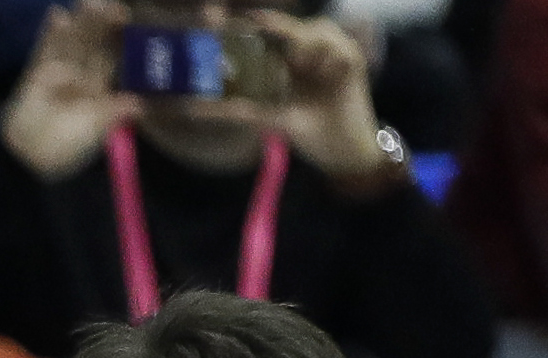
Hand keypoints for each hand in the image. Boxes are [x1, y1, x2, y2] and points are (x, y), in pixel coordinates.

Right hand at [0, 0, 137, 179]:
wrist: (27, 158)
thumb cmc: (65, 148)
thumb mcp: (95, 131)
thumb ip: (114, 113)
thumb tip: (139, 104)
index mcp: (100, 88)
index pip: (111, 57)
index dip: (118, 38)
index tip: (125, 18)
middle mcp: (82, 76)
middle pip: (92, 44)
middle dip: (99, 24)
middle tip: (106, 3)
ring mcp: (58, 72)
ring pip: (71, 43)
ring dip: (78, 23)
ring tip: (85, 3)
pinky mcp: (36, 73)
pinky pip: (44, 50)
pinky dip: (50, 34)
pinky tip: (55, 13)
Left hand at [249, 10, 384, 176]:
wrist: (339, 150)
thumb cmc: (305, 131)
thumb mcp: (267, 119)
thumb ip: (235, 111)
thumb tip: (193, 110)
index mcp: (290, 60)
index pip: (276, 32)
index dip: (264, 22)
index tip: (246, 18)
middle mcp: (311, 53)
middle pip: (297, 26)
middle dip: (282, 27)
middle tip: (272, 41)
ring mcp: (333, 54)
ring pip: (319, 29)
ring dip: (307, 41)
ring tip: (299, 63)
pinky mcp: (354, 62)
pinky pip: (341, 48)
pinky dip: (329, 55)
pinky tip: (323, 73)